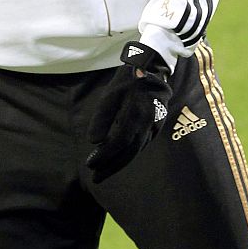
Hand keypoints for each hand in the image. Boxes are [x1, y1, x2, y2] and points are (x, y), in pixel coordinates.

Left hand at [86, 42, 171, 182]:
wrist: (152, 70)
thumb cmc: (127, 81)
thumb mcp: (110, 95)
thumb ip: (102, 118)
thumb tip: (94, 142)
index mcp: (135, 115)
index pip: (118, 143)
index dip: (104, 156)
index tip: (90, 165)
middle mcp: (147, 124)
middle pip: (129, 152)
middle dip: (112, 167)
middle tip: (96, 178)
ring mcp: (154, 126)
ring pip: (136, 150)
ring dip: (120, 163)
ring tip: (104, 172)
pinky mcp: (156, 126)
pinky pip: (142, 144)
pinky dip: (130, 153)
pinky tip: (120, 158)